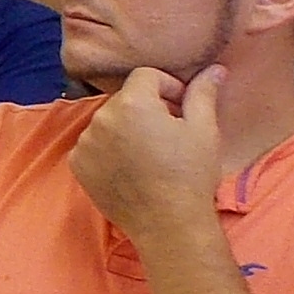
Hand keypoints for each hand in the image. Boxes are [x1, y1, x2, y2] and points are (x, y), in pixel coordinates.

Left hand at [70, 65, 226, 234]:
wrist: (168, 224)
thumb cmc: (190, 175)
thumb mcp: (203, 130)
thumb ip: (202, 94)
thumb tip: (214, 69)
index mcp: (131, 103)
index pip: (146, 76)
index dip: (168, 87)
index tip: (182, 107)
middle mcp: (101, 118)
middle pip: (126, 99)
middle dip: (148, 109)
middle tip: (169, 133)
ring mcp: (85, 142)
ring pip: (109, 122)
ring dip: (127, 129)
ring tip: (151, 154)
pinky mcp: (78, 164)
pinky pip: (94, 145)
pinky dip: (109, 150)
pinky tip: (132, 168)